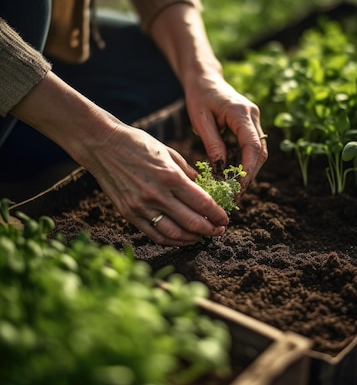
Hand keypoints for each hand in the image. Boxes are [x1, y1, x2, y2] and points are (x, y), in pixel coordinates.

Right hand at [82, 122, 229, 245]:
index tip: (225, 218)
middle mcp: (157, 195)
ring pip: (174, 234)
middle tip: (219, 230)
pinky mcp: (129, 214)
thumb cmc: (137, 143)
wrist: (102, 144)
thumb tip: (204, 189)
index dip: (217, 214)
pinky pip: (154, 235)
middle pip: (192, 222)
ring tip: (202, 236)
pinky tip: (181, 238)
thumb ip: (187, 173)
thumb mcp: (168, 152)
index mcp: (170, 176)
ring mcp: (141, 207)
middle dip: (210, 229)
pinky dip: (171, 240)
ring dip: (192, 238)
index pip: (202, 203)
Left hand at [150, 4, 267, 191]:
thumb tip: (222, 169)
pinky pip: (254, 147)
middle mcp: (254, 115)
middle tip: (236, 194)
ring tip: (235, 189)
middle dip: (250, 175)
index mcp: (241, 112)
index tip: (239, 187)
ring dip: (250, 171)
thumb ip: (212, 143)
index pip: (252, 146)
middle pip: (260, 152)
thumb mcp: (200, 120)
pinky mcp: (251, 124)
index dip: (248, 169)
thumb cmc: (199, 95)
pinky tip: (236, 176)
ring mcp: (255, 119)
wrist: (205, 78)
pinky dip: (247, 163)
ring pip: (260, 151)